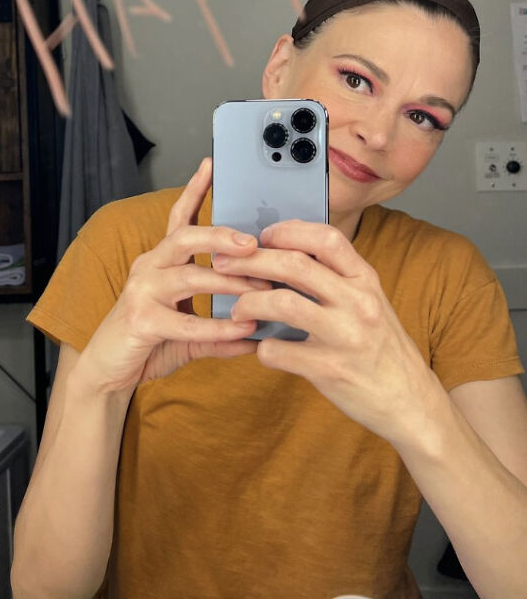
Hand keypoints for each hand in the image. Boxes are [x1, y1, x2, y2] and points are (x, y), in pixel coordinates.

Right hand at [77, 158, 269, 396]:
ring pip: (189, 276)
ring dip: (230, 283)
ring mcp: (142, 292)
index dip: (194, 190)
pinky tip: (243, 331)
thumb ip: (221, 330)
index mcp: (160, 261)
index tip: (211, 164)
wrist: (107, 373)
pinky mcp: (140, 321)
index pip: (178, 218)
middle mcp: (149, 268)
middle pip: (184, 237)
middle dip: (220, 235)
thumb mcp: (189, 334)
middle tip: (252, 242)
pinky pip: (185, 321)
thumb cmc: (148, 344)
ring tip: (262, 290)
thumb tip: (260, 331)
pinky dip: (218, 327)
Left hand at [213, 219, 436, 444]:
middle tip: (224, 265)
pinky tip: (262, 347)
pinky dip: (262, 347)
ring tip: (237, 309)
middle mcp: (359, 302)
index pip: (326, 238)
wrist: (411, 403)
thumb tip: (281, 256)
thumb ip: (336, 279)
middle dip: (251, 260)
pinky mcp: (330, 370)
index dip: (289, 231)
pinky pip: (278, 351)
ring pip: (282, 302)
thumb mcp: (369, 303)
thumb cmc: (381, 348)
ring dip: (249, 302)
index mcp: (366, 280)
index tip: (263, 236)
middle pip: (295, 264)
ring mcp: (345, 336)